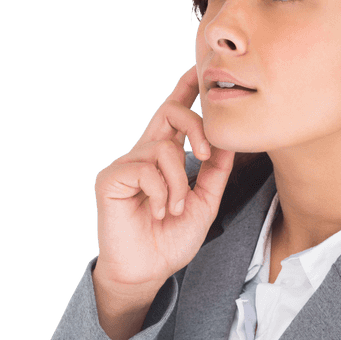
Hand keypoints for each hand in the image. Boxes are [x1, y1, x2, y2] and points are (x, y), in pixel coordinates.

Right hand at [92, 65, 234, 290]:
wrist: (147, 271)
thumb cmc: (170, 240)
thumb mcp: (204, 204)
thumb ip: (215, 173)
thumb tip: (228, 143)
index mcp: (164, 158)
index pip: (174, 116)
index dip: (184, 90)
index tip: (195, 69)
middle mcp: (144, 154)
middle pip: (169, 112)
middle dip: (195, 124)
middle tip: (205, 153)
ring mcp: (126, 164)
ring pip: (165, 149)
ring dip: (179, 182)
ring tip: (175, 209)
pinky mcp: (112, 178)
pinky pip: (146, 169)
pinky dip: (162, 192)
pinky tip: (159, 211)